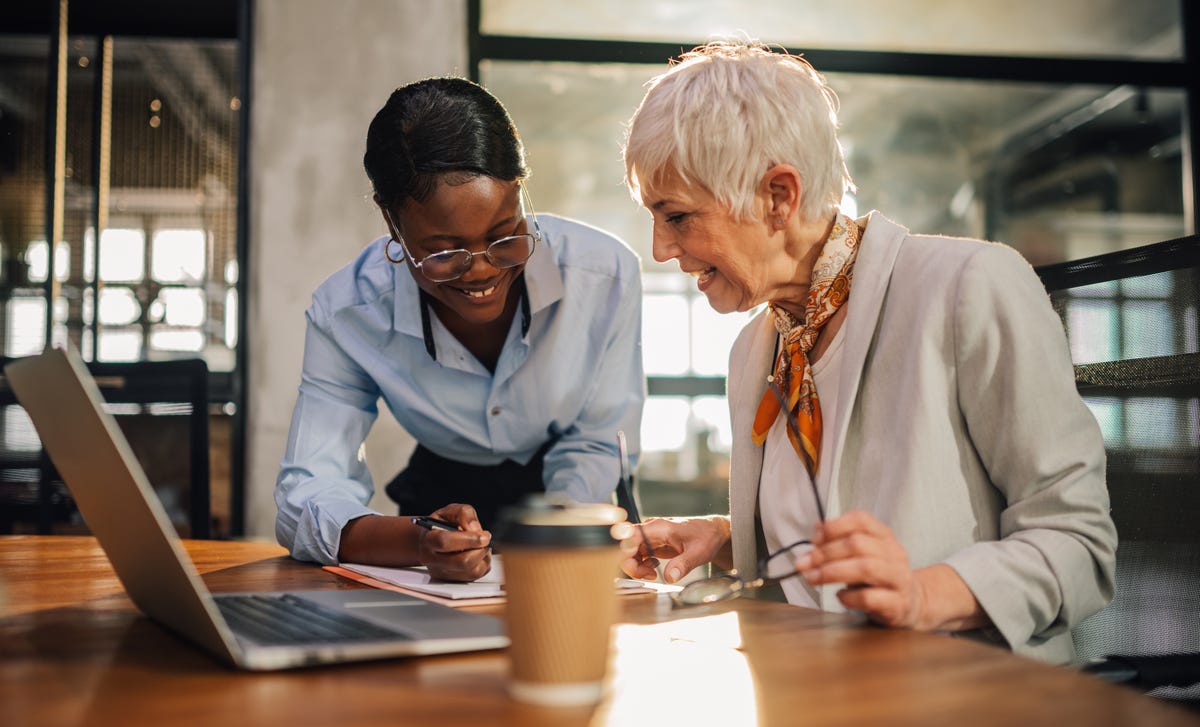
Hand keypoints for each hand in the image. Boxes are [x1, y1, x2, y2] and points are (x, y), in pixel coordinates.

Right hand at [417, 503, 491, 581]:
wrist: (432, 539)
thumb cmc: (442, 524)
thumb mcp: (450, 511)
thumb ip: (464, 513)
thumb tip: (475, 528)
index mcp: (428, 539)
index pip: (445, 542)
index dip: (469, 539)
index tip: (484, 535)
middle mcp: (431, 558)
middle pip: (461, 562)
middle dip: (480, 549)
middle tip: (486, 538)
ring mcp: (440, 572)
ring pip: (471, 572)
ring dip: (483, 557)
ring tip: (482, 545)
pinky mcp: (450, 580)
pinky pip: (475, 577)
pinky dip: (483, 564)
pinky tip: (479, 553)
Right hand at [617, 516, 730, 583]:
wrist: (713, 532)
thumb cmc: (706, 537)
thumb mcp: (698, 553)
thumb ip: (683, 565)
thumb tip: (669, 578)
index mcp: (659, 527)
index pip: (630, 535)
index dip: (626, 550)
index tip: (636, 565)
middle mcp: (651, 530)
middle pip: (626, 547)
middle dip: (632, 565)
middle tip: (649, 576)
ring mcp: (650, 537)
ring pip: (630, 552)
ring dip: (637, 567)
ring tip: (653, 574)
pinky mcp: (652, 544)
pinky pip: (637, 555)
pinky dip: (642, 565)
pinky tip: (654, 569)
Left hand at [796, 510, 926, 628]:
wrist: (912, 603)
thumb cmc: (878, 576)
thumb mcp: (862, 554)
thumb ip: (840, 542)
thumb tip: (816, 531)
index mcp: (884, 536)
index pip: (861, 520)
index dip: (834, 526)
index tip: (814, 539)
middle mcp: (894, 553)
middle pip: (858, 544)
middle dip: (826, 553)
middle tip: (804, 564)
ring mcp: (898, 578)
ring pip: (865, 568)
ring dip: (832, 572)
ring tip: (813, 578)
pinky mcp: (897, 604)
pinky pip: (869, 598)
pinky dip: (848, 597)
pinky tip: (839, 596)